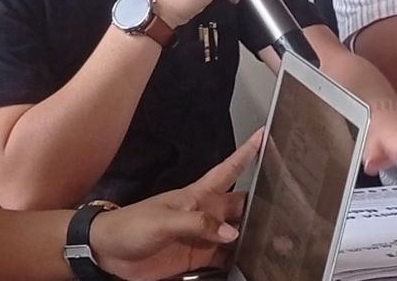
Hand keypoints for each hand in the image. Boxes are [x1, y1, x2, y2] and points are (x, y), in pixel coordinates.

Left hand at [93, 129, 262, 280]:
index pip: (229, 168)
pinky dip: (240, 257)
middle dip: (264, 203)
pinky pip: (226, 255)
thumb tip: (229, 232)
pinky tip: (252, 260)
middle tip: (288, 205)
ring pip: (238, 231)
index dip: (247, 152)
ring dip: (255, 235)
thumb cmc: (130, 226)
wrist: (109, 252)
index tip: (265, 136)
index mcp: (198, 194)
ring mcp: (204, 235)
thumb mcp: (164, 220)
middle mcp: (206, 212)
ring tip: (277, 240)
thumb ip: (198, 224)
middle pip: (242, 204)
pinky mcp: (198, 256)